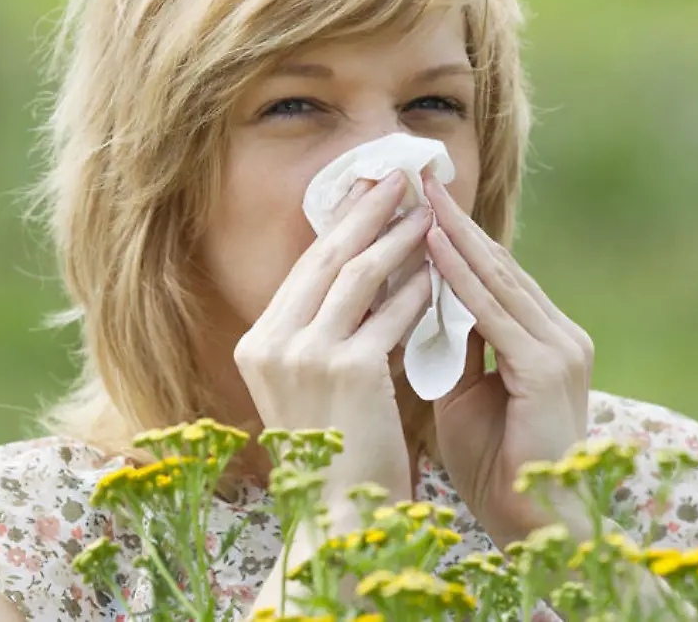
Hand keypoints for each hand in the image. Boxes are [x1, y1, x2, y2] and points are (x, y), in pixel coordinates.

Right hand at [234, 172, 432, 505]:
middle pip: (327, 257)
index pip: (305, 269)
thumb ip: (326, 336)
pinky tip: (439, 269)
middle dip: (367, 210)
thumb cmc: (334, 459)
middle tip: (399, 174)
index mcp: (258, 346)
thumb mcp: (315, 389)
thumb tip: (367, 279)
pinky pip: (390, 313)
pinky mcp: (346, 369)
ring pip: (359, 275)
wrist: (335, 521)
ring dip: (397, 237)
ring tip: (428, 210)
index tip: (367, 192)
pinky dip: (417, 288)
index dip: (340, 225)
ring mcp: (305, 355)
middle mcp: (271, 344)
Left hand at [423, 176, 591, 545]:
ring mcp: (560, 347)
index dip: (456, 239)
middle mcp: (561, 335)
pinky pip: (494, 313)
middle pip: (499, 266)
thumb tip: (424, 304)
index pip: (495, 277)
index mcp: (545, 340)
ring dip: (455, 237)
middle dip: (454, 223)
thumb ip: (455, 347)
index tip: (418, 204)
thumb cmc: (494, 465)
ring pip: (497, 280)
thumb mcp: (466, 393)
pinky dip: (462, 279)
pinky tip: (434, 248)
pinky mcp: (547, 367)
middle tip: (417, 179)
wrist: (531, 523)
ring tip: (420, 197)